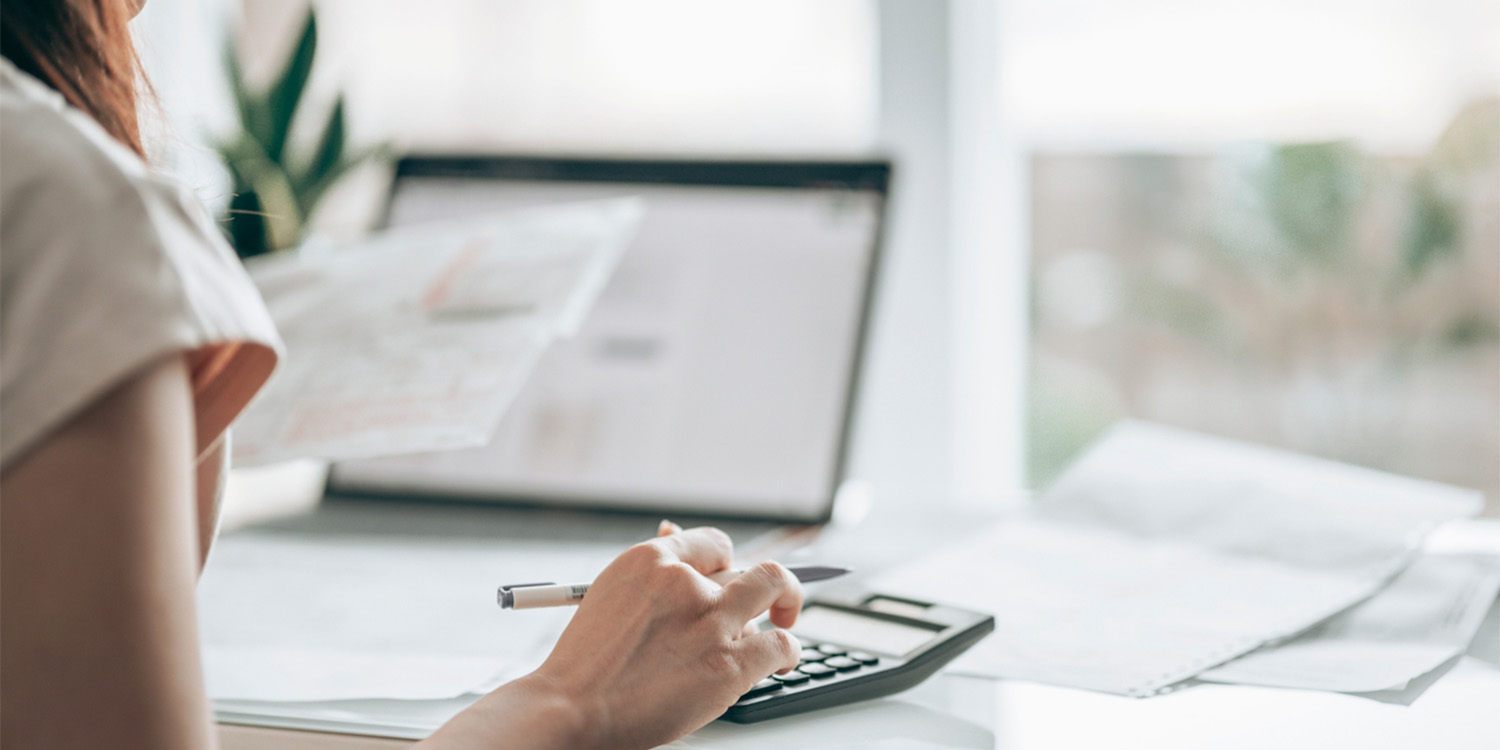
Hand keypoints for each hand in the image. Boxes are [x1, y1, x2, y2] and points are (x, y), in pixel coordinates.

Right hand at [423, 523, 802, 749]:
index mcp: (651, 560)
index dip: (729, 564)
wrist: (570, 708)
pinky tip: (780, 662)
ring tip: (779, 626)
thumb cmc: (585, 662)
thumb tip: (675, 533)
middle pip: (749, 566)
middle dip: (765, 584)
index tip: (733, 579)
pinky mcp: (728, 664)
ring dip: (781, 610)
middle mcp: (686, 583)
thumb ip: (652, 573)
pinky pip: (782, 644)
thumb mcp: (610, 595)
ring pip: (773, 591)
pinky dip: (788, 651)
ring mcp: (710, 622)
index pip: (714, 544)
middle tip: (773, 601)